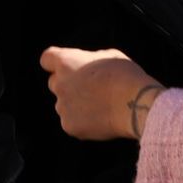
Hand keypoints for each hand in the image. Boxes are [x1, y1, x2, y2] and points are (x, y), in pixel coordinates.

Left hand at [39, 47, 161, 140]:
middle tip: (90, 88)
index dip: (55, 63)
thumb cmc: (125, 76)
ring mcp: (62, 107)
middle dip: (68, 84)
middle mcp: (59, 85)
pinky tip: (101, 118)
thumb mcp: (108, 56)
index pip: (47, 59)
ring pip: (64, 105)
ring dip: (76, 104)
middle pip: (55, 83)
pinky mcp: (69, 126)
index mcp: (66, 63)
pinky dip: (83, 121)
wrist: (134, 104)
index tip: (66, 66)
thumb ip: (89, 60)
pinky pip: (72, 122)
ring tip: (101, 105)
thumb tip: (85, 68)